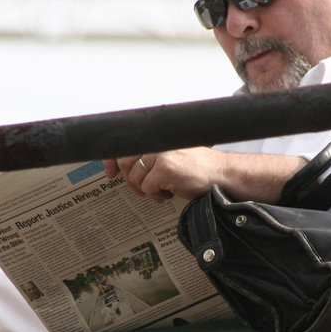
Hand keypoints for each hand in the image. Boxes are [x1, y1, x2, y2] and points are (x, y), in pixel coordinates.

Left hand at [104, 147, 220, 201]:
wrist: (221, 173)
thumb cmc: (199, 166)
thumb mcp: (173, 153)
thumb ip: (152, 154)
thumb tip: (127, 165)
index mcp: (157, 137)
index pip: (125, 143)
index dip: (112, 159)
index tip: (109, 171)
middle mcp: (158, 142)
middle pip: (126, 161)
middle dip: (130, 180)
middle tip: (141, 188)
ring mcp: (161, 155)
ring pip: (136, 177)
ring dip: (146, 188)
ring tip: (162, 189)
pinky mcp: (165, 169)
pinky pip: (148, 187)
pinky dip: (156, 194)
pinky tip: (169, 192)